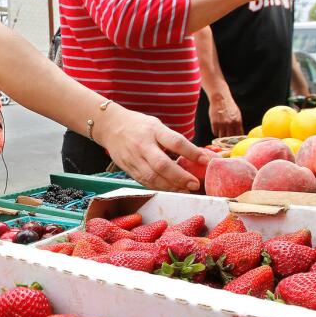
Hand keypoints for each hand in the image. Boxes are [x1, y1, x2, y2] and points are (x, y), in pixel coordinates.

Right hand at [97, 106, 214, 192]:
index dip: (191, 152)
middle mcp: (142, 145)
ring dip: (170, 187)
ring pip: (152, 178)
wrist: (110, 126)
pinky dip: (159, 188)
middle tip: (194, 184)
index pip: (175, 142)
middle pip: (162, 165)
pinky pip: (145, 182)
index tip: (205, 160)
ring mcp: (134, 159)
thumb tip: (195, 155)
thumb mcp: (156, 125)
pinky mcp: (128, 169)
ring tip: (185, 191)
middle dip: (180, 177)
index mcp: (153, 130)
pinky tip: (170, 190)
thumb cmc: (138, 126)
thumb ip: (172, 139)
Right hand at [208, 92, 243, 137]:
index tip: (234, 140)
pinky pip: (215, 132)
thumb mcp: (237, 114)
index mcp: (237, 122)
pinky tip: (217, 128)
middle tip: (226, 139)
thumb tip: (238, 133)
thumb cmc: (229, 105)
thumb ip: (238, 123)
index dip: (236, 139)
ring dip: (221, 136)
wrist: (220, 98)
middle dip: (228, 139)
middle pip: (229, 138)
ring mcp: (222, 124)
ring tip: (221, 133)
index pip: (238, 135)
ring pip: (222, 136)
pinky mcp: (214, 123)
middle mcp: (230, 124)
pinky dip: (216, 132)